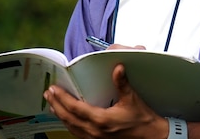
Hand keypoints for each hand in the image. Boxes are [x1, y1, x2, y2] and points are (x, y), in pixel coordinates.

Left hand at [43, 63, 167, 138]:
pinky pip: (77, 133)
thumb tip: (118, 68)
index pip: (76, 108)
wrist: (151, 136)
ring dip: (61, 115)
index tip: (54, 89)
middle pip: (69, 118)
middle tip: (49, 94)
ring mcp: (95, 138)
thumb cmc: (142, 120)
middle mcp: (95, 131)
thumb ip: (123, 83)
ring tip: (53, 104)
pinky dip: (69, 124)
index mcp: (102, 120)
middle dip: (57, 105)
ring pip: (71, 127)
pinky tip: (67, 118)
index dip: (63, 98)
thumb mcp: (132, 99)